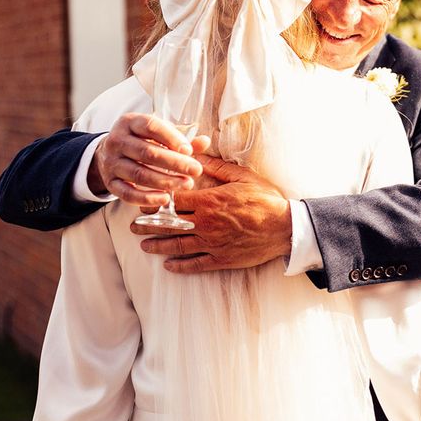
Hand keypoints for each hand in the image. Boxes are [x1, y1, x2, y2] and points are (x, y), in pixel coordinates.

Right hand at [87, 113, 210, 205]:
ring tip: (187, 184)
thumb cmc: (141, 141)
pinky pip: (127, 194)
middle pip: (147, 152)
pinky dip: (147, 198)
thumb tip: (205, 141)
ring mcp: (111, 162)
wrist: (108, 153)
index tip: (189, 150)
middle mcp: (117, 140)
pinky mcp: (109, 182)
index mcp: (130, 122)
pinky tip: (165, 198)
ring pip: (139, 174)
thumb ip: (181, 139)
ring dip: (165, 181)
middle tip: (196, 171)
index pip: (150, 126)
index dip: (171, 138)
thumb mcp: (158, 134)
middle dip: (174, 163)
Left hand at [131, 155, 291, 272]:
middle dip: (149, 225)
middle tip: (134, 226)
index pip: (174, 202)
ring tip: (144, 245)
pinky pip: (196, 264)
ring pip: (177, 246)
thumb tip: (195, 155)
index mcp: (210, 202)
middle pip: (169, 225)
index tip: (146, 201)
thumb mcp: (242, 176)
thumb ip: (216, 167)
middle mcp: (206, 224)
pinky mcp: (222, 259)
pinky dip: (180, 266)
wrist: (286, 228)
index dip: (157, 202)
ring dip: (158, 246)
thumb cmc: (266, 200)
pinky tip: (169, 265)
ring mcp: (213, 244)